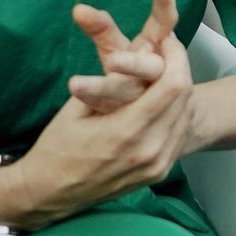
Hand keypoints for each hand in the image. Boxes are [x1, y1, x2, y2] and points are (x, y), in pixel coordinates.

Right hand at [0, 27, 198, 228]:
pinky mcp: (158, 173)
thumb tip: (138, 53)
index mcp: (126, 131)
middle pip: (185, 98)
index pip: (171, 87)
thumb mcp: (77, 108)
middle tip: (169, 50)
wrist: (49, 194)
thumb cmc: (57, 148)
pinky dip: (176, 111)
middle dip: (181, 68)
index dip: (176, 57)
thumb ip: (111, 83)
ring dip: (181, 88)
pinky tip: (164, 98)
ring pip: (186, 115)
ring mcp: (157, 166)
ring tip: (167, 70)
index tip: (167, 41)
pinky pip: (178, 134)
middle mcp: (149, 151)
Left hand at [67, 0, 179, 112]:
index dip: (165, 1)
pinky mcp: (129, 112)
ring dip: (100, 88)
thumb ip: (100, 28)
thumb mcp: (116, 45)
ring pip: (125, 91)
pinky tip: (77, 98)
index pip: (165, 20)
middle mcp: (155, 69)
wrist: (155, 113)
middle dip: (131, 64)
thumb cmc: (132, 71)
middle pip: (149, 67)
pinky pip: (108, 107)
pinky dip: (92, 101)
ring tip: (75, 85)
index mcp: (157, 45)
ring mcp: (143, 94)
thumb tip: (77, 9)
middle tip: (112, 60)